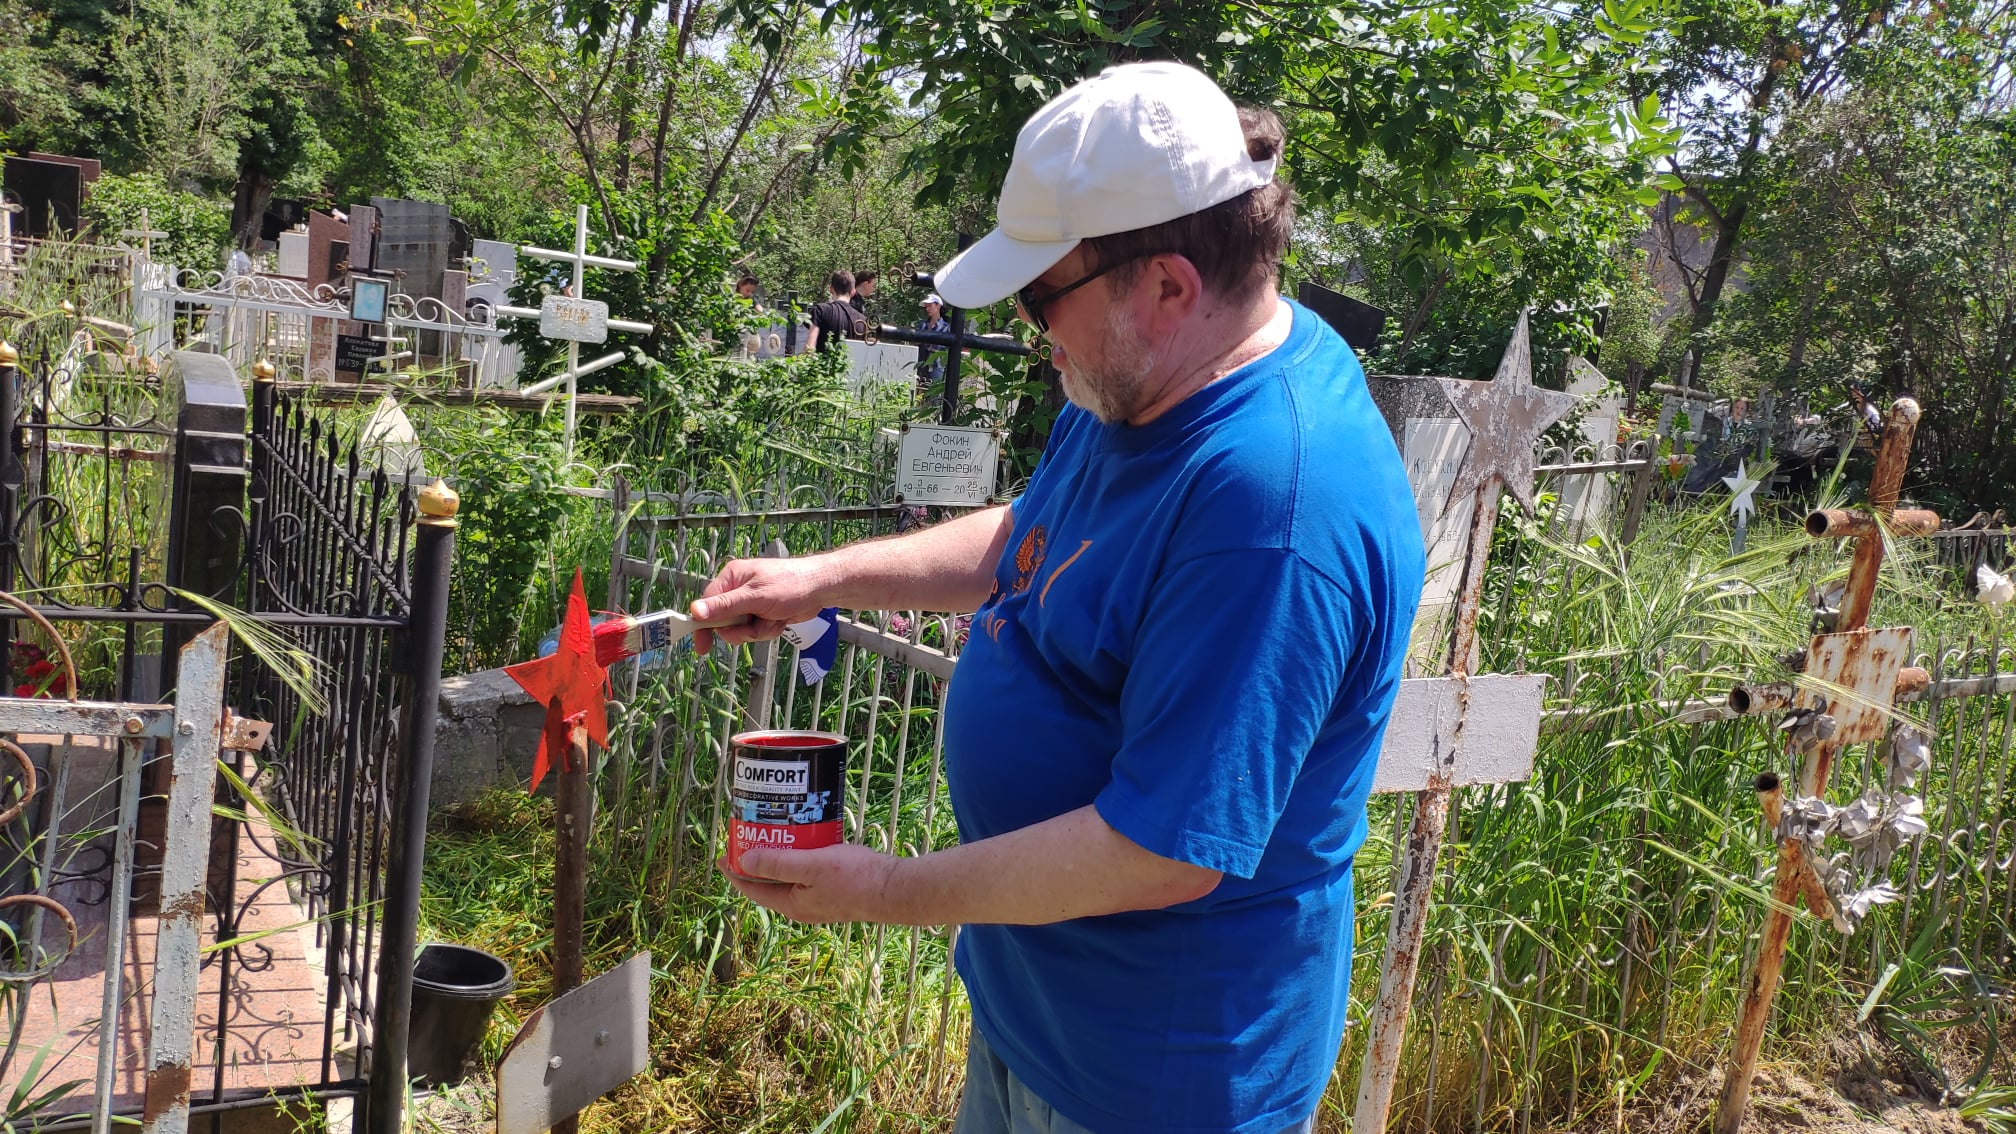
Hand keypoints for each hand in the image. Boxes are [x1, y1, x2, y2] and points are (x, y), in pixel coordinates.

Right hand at [690, 557, 829, 652]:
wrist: (821, 589)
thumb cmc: (790, 585)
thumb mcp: (754, 597)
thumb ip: (725, 606)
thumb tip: (694, 611)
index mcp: (731, 579)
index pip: (707, 605)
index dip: (703, 626)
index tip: (702, 647)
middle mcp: (738, 591)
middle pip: (724, 622)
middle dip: (742, 629)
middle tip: (755, 623)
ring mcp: (751, 604)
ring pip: (742, 630)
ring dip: (759, 630)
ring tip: (774, 618)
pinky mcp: (762, 614)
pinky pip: (756, 631)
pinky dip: (768, 630)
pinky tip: (781, 620)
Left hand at [720, 844, 901, 924]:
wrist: (894, 889)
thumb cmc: (855, 879)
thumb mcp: (811, 866)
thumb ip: (777, 864)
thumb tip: (744, 861)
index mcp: (792, 904)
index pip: (752, 889)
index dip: (735, 871)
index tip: (723, 853)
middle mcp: (802, 905)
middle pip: (769, 882)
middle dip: (756, 860)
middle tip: (748, 835)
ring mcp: (819, 898)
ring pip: (789, 875)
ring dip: (779, 855)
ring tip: (773, 831)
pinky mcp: (834, 889)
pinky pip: (807, 872)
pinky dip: (800, 855)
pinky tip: (806, 837)